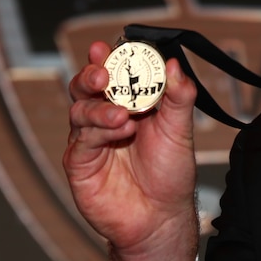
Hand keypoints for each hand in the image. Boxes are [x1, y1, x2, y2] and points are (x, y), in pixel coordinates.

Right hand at [64, 41, 198, 260]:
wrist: (161, 216)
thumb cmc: (170, 172)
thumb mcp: (180, 129)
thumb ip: (178, 96)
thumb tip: (175, 63)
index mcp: (130, 102)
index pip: (115, 72)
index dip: (110, 57)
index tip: (107, 45)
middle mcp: (106, 116)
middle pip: (87, 86)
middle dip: (92, 74)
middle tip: (103, 71)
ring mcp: (90, 138)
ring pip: (81, 110)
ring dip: (100, 107)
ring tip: (124, 114)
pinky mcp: (80, 162)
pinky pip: (82, 139)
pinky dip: (99, 131)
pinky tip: (120, 130)